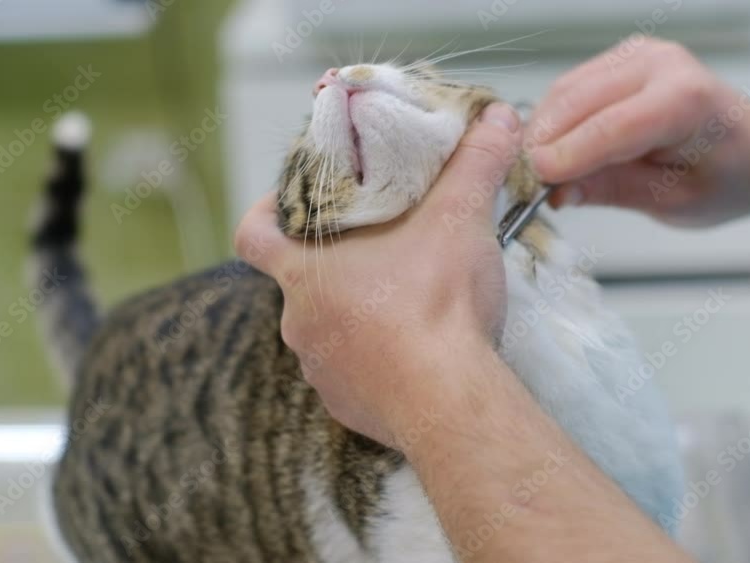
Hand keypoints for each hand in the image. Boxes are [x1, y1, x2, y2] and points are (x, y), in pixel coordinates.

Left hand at [234, 103, 522, 445]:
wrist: (450, 399)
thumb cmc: (437, 304)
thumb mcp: (460, 217)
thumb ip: (477, 162)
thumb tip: (497, 118)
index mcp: (305, 272)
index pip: (252, 235)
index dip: (264, 214)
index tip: (289, 205)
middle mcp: (299, 324)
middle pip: (303, 282)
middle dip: (339, 265)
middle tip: (383, 247)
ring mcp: (321, 371)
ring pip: (331, 331)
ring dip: (361, 314)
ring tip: (410, 300)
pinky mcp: (348, 407)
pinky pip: (354, 376)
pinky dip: (378, 361)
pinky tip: (417, 352)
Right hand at [529, 36, 749, 225]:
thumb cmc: (726, 177)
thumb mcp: (673, 201)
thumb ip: (614, 191)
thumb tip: (559, 192)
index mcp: (687, 101)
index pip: (611, 127)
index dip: (567, 156)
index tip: (535, 182)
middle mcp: (661, 64)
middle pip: (578, 101)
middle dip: (544, 144)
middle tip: (524, 185)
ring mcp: (639, 54)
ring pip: (566, 90)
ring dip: (543, 131)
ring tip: (537, 173)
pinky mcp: (620, 58)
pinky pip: (571, 87)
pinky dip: (554, 119)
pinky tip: (553, 150)